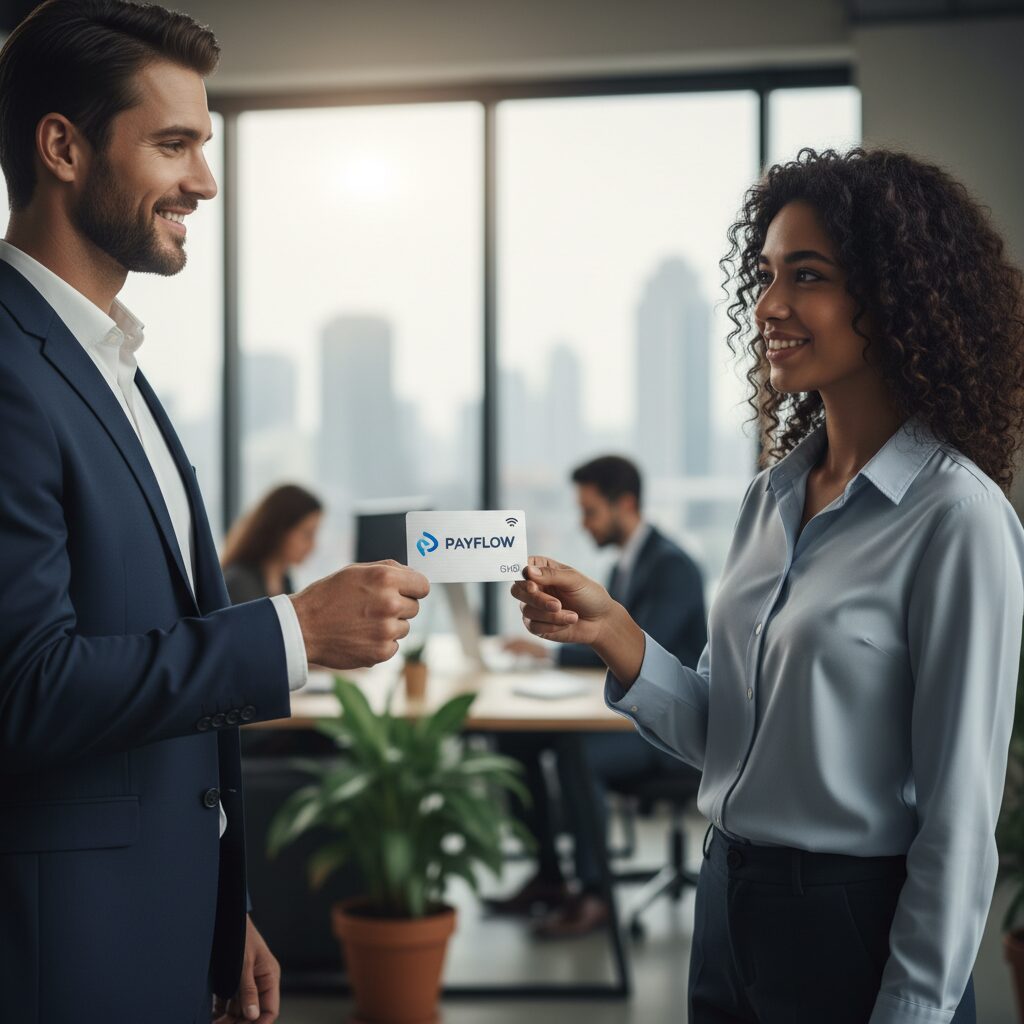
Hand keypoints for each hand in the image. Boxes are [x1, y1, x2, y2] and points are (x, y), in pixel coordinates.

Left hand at [212, 916, 279, 1022]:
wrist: (225, 917)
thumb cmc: (240, 934)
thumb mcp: (244, 963)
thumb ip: (248, 990)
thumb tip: (254, 1015)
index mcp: (269, 976)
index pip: (270, 1009)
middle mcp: (258, 982)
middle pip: (252, 1013)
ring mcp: (244, 983)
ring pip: (238, 1011)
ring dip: (226, 1021)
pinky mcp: (230, 982)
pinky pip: (226, 1004)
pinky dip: (218, 1014)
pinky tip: (210, 1018)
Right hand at [290, 560, 429, 669]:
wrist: (303, 628)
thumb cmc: (328, 596)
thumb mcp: (356, 571)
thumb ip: (389, 569)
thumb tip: (414, 575)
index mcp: (385, 579)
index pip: (423, 585)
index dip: (414, 589)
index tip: (406, 592)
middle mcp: (389, 603)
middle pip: (415, 607)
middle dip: (399, 607)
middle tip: (373, 608)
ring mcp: (386, 630)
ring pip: (404, 627)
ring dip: (389, 626)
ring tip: (362, 622)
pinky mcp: (381, 652)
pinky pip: (394, 646)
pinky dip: (381, 643)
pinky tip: (360, 636)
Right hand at [510, 556, 645, 684]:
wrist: (601, 621)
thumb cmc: (590, 595)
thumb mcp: (574, 580)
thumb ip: (551, 574)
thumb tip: (527, 571)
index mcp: (542, 569)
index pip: (521, 568)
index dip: (522, 577)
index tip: (533, 586)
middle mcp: (534, 587)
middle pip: (518, 591)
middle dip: (537, 600)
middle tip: (557, 605)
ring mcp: (533, 607)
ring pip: (527, 610)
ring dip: (551, 615)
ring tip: (573, 616)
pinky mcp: (536, 625)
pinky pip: (533, 626)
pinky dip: (551, 626)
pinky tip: (567, 623)